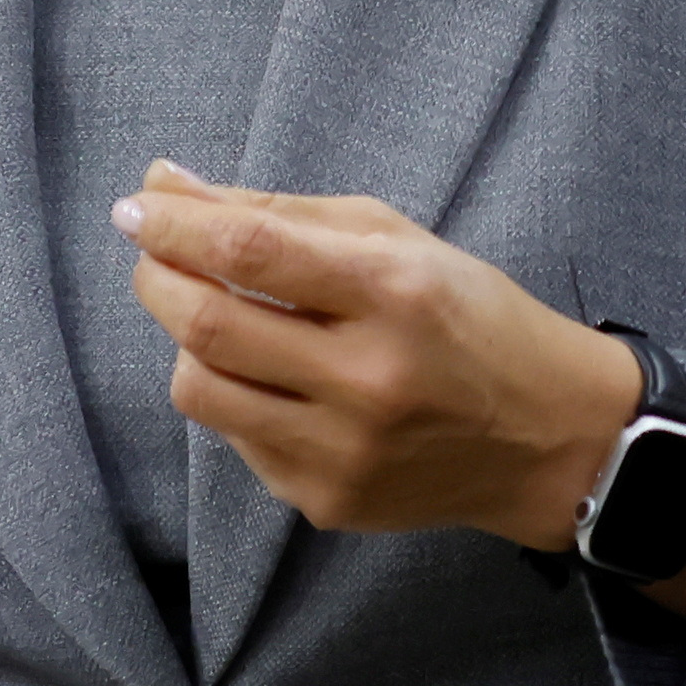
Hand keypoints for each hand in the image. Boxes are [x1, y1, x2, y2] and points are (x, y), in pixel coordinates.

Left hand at [115, 162, 639, 549]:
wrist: (548, 438)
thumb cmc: (471, 319)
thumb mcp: (396, 241)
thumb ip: (281, 213)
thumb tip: (168, 185)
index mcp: (393, 292)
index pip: (251, 249)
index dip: (175, 224)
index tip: (137, 207)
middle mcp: (367, 378)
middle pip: (206, 324)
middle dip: (157, 278)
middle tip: (154, 256)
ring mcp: (344, 450)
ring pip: (201, 390)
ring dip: (185, 343)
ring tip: (216, 319)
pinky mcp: (328, 500)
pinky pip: (236, 438)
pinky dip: (235, 395)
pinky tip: (274, 379)